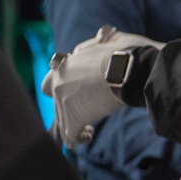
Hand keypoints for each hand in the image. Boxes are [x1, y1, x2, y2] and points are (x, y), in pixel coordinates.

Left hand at [41, 25, 162, 147]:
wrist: (131, 69)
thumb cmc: (124, 53)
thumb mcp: (103, 42)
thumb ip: (90, 49)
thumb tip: (88, 50)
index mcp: (64, 66)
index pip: (49, 83)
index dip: (61, 89)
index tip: (76, 92)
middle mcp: (58, 84)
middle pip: (55, 103)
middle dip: (68, 107)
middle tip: (86, 109)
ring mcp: (64, 102)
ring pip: (61, 122)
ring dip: (74, 125)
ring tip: (88, 127)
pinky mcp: (74, 119)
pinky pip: (70, 136)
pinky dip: (79, 137)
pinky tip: (89, 133)